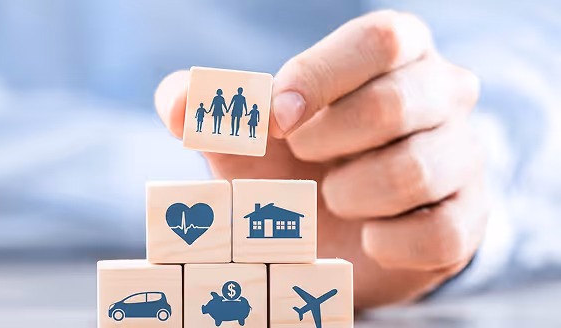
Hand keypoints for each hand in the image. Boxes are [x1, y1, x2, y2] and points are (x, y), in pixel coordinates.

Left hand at [154, 10, 485, 308]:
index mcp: (394, 52)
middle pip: (396, 102)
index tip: (275, 120)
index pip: (380, 39)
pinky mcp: (471, 219)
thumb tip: (181, 104)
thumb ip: (206, 111)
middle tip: (304, 160)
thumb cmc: (289, 166)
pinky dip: (384, 242)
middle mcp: (443, 93)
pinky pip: (437, 232)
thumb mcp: (243, 135)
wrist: (326, 234)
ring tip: (334, 197)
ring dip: (350, 195)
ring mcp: (463, 156)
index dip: (319, 77)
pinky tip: (366, 236)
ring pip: (414, 170)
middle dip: (326, 141)